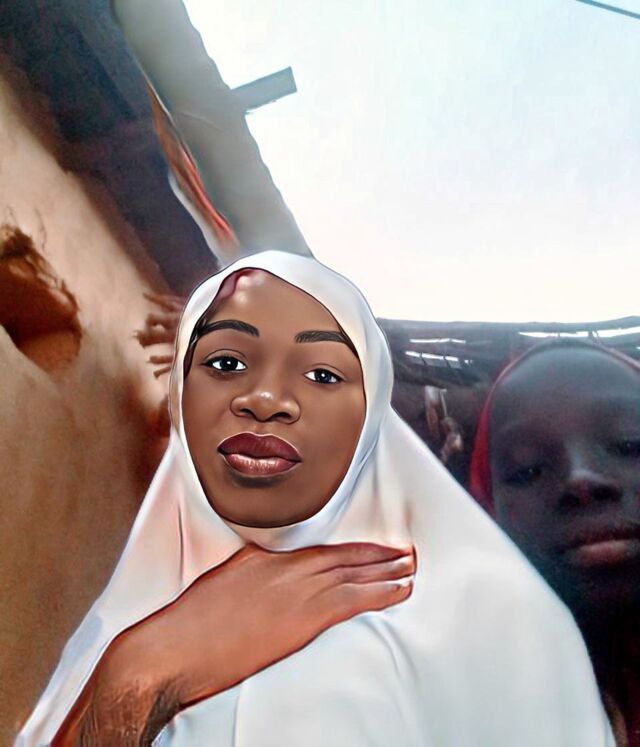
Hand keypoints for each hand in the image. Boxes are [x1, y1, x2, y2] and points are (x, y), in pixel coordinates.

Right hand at [55, 542, 414, 744]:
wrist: (176, 650)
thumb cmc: (192, 620)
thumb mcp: (224, 581)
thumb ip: (254, 570)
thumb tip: (271, 568)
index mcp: (266, 557)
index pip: (323, 550)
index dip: (354, 550)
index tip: (378, 548)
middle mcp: (286, 569)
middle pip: (343, 558)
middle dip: (379, 556)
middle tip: (408, 552)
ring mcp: (295, 592)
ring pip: (352, 575)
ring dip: (386, 572)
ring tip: (411, 568)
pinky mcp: (300, 620)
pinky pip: (350, 600)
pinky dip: (379, 593)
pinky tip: (397, 592)